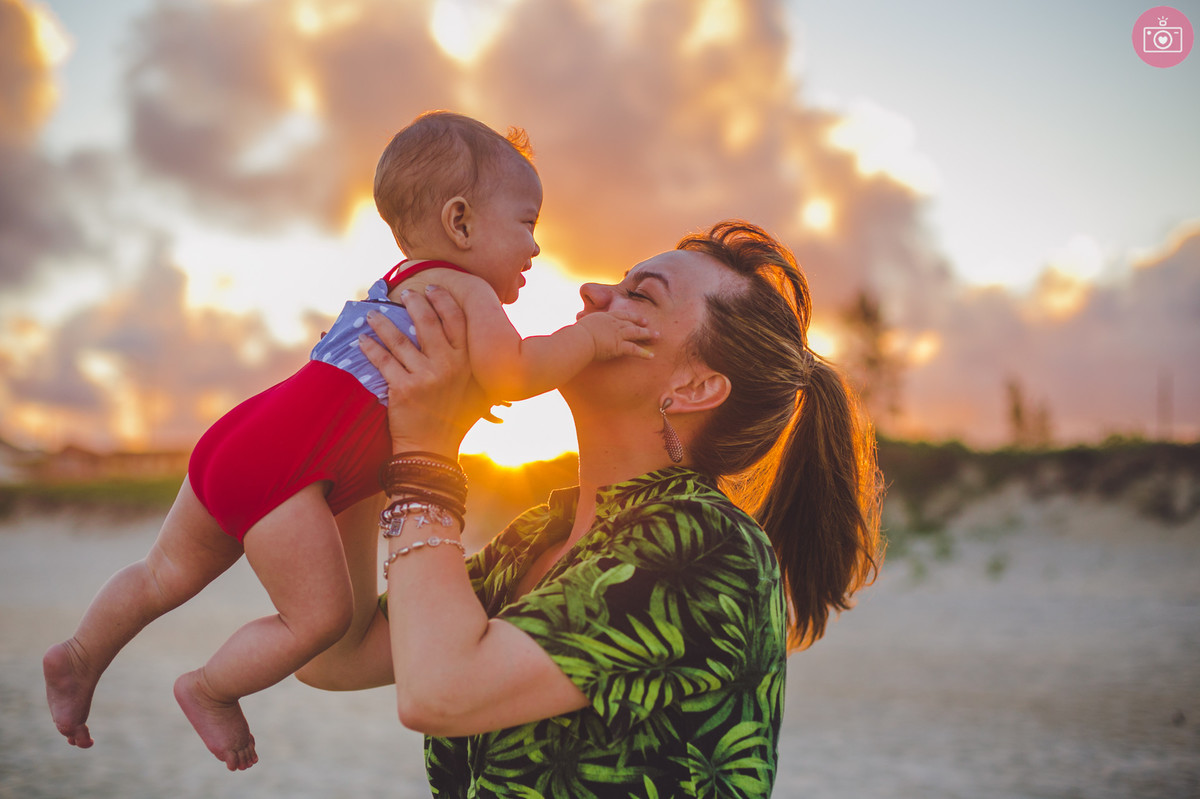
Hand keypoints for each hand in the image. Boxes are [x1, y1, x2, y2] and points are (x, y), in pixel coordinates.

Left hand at [359, 286, 488, 457]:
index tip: (432, 289)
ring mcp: (426, 376)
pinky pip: (383, 361)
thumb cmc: (455, 420)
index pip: (456, 320)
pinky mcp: (403, 389)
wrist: (432, 450)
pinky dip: (370, 348)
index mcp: (467, 362)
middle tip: (405, 294)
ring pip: (400, 339)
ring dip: (383, 323)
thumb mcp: (477, 391)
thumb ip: (475, 366)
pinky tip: (363, 340)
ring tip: (372, 314)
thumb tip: (481, 342)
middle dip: (414, 302)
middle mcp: (449, 366)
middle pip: (428, 322)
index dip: (443, 300)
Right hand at [577, 311, 656, 360]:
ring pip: (636, 333)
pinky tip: (651, 356)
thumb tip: (575, 329)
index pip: (621, 315)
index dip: (632, 316)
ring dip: (647, 335)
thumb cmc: (575, 335)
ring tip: (657, 337)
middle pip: (631, 322)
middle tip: (650, 325)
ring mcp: (618, 334)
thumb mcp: (579, 327)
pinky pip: (634, 349)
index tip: (640, 318)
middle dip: (642, 324)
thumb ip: (583, 328)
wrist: (579, 339)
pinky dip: (644, 353)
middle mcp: (613, 324)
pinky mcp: (619, 346)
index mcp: (604, 317)